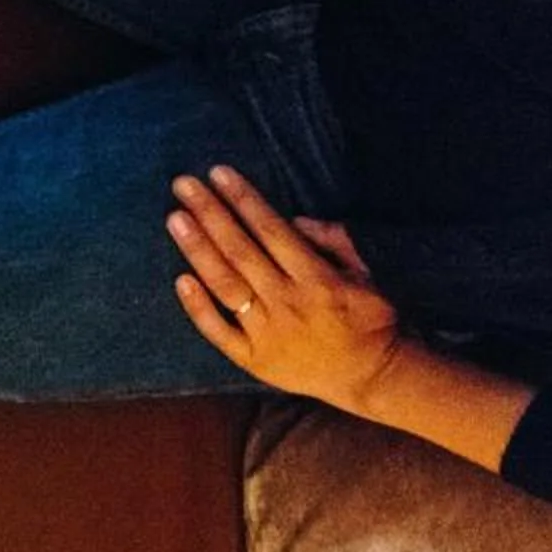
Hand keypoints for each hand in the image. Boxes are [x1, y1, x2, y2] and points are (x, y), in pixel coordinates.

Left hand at [165, 166, 404, 411]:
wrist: (375, 378)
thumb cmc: (374, 320)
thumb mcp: (368, 275)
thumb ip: (337, 242)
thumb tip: (295, 219)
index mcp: (318, 279)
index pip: (271, 230)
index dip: (243, 199)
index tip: (218, 173)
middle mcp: (287, 302)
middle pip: (240, 250)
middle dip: (211, 213)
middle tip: (183, 184)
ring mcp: (267, 333)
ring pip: (225, 285)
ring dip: (197, 250)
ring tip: (175, 219)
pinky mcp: (254, 360)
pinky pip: (219, 332)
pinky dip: (198, 307)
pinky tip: (179, 279)